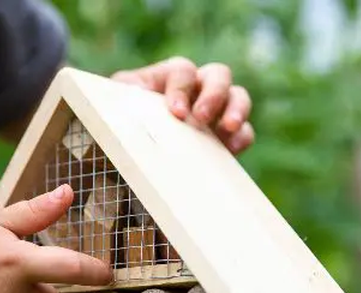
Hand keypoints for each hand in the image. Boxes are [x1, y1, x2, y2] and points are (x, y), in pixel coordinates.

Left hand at [111, 57, 254, 154]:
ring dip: (237, 110)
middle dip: (213, 94)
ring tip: (228, 128)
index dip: (182, 89)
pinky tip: (231, 149)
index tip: (176, 111)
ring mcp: (216, 109)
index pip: (182, 71)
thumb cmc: (120, 121)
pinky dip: (241, 137)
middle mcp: (197, 87)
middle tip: (202, 117)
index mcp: (169, 76)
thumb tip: (130, 95)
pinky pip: (244, 130)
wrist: (127, 153)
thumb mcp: (116, 105)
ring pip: (238, 96)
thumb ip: (123, 96)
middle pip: (218, 75)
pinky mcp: (225, 135)